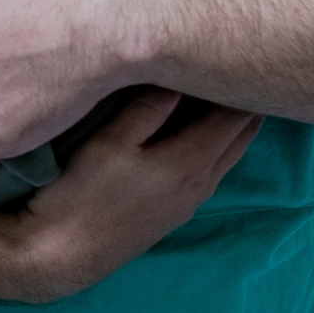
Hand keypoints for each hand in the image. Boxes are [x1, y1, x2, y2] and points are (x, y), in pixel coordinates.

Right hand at [11, 89, 263, 300]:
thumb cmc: (82, 193)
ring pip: (229, 156)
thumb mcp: (110, 141)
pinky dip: (219, 145)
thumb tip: (179, 73)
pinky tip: (205, 134)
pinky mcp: (175, 214)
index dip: (244, 84)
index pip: (236, 115)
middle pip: (241, 137)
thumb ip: (148, 107)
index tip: (246, 55)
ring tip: (233, 94)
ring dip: (236, 126)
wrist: (62, 257)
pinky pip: (213, 171)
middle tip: (251, 68)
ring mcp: (190, 203)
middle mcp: (201, 184)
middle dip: (249, 103)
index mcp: (191, 161)